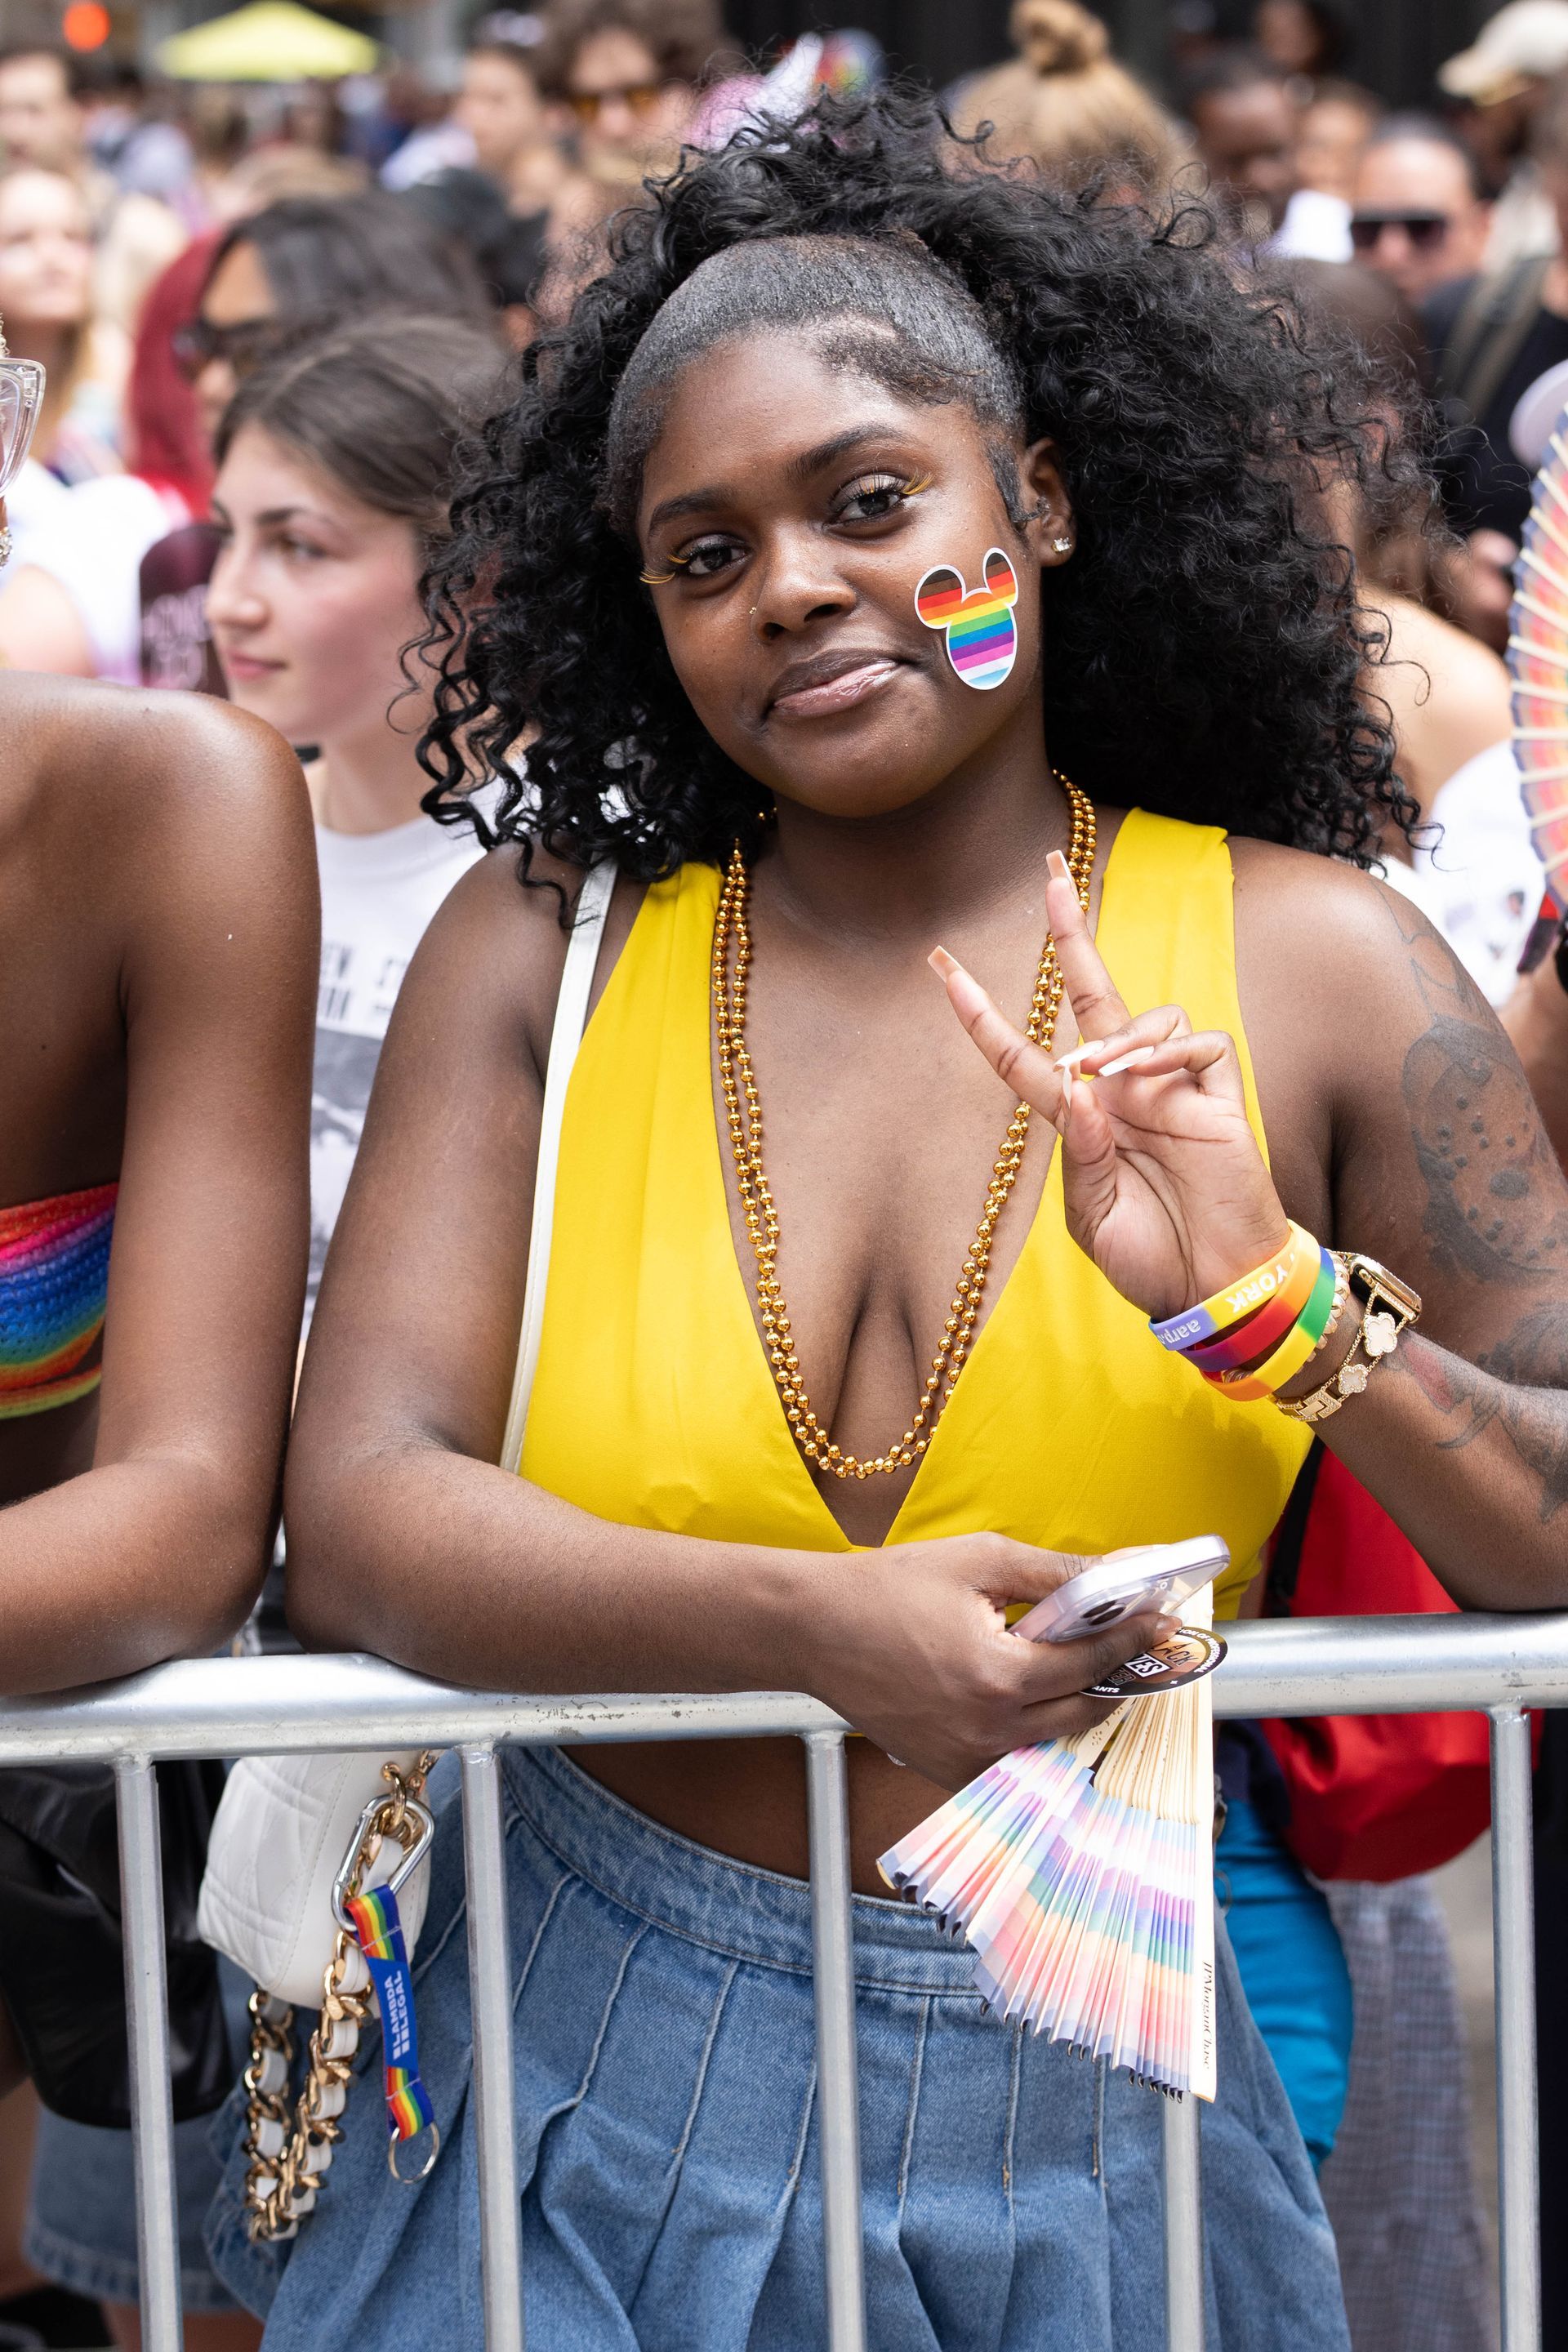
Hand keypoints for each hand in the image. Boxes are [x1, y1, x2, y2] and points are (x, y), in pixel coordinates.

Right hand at [799, 1531, 1171, 1790]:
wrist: (813, 1629)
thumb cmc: (889, 1587)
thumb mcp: (978, 1560)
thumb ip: (1055, 1572)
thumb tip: (1118, 1571)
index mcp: (999, 1675)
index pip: (1092, 1661)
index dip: (1133, 1637)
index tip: (1162, 1619)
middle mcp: (987, 1729)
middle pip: (1084, 1711)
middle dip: (1114, 1675)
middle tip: (1133, 1642)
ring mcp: (966, 1758)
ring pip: (1052, 1740)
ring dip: (1076, 1704)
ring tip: (1082, 1663)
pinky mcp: (946, 1770)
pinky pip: (1013, 1757)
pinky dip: (1033, 1728)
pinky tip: (1031, 1692)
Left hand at [932, 848, 1291, 1320]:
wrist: (1216, 1287)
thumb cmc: (1151, 1257)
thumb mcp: (1093, 1215)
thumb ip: (1082, 1149)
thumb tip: (1079, 1079)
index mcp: (1081, 1117)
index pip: (1023, 1053)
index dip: (982, 1015)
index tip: (941, 969)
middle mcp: (1122, 1088)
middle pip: (1091, 990)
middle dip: (1070, 930)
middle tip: (1049, 869)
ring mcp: (1171, 1085)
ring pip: (1145, 1014)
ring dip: (1120, 1034)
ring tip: (1108, 1075)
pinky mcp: (1217, 1092)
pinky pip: (1200, 1040)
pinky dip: (1172, 1049)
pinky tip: (1157, 1077)